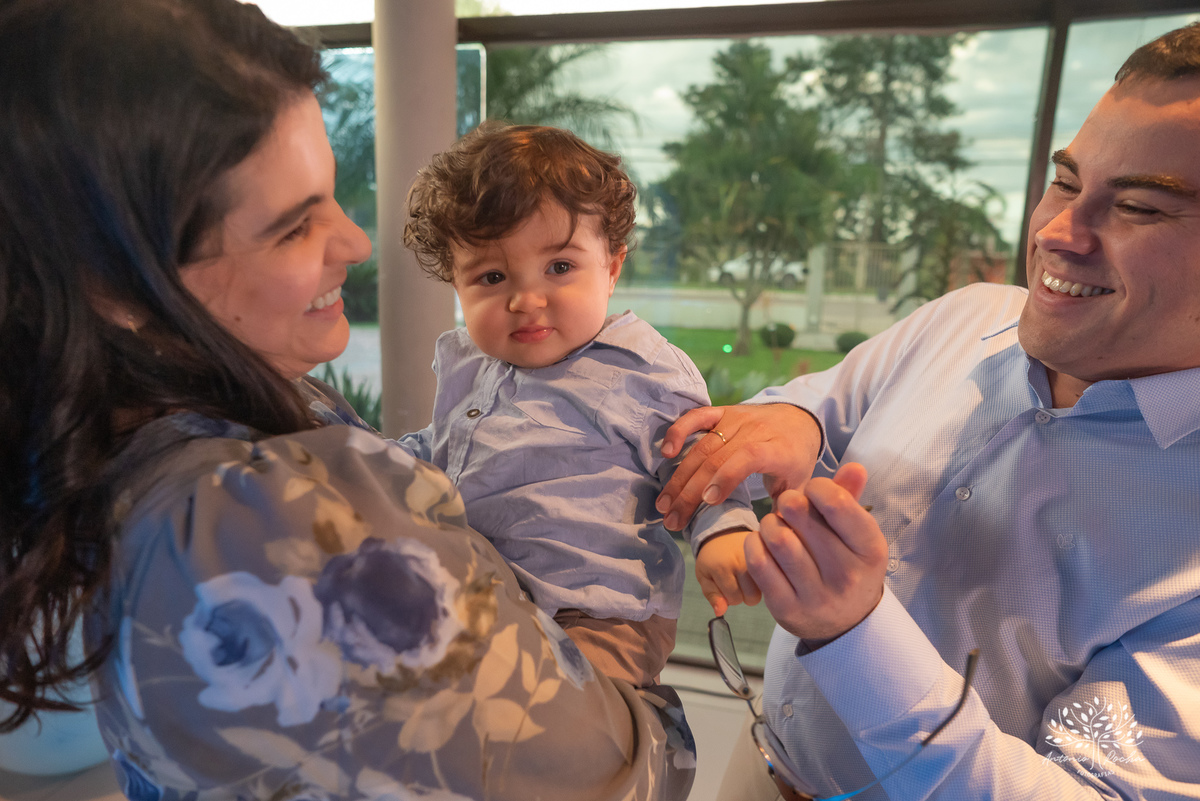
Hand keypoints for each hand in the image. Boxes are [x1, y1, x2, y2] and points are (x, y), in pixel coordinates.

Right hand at [656, 404, 822, 530]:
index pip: (749, 458)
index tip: (709, 502)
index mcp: (779, 450)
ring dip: (678, 477)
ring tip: (664, 504)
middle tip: (672, 520)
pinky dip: (678, 432)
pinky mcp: (722, 412)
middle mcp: (755, 430)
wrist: (799, 418)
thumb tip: (771, 542)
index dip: (727, 477)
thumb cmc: (796, 459)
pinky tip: (665, 453)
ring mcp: (736, 419)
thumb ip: (787, 512)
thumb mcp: (799, 487)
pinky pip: (696, 417)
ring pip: (701, 446)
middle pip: (716, 458)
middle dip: (690, 491)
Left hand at [695, 529, 761, 615]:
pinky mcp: (768, 552)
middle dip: (744, 594)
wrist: (723, 532)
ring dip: (755, 588)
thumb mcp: (704, 576)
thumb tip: (720, 612)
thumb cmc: (712, 558)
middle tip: (737, 581)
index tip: (726, 584)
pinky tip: (758, 571)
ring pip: (764, 590)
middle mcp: (742, 562)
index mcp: (722, 568)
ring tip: (746, 576)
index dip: (729, 596)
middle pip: (752, 598)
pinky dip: (766, 578)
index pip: (734, 600)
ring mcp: (758, 557)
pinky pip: (773, 577)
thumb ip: (712, 595)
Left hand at [744, 463, 886, 641]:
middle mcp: (847, 575)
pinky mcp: (787, 609)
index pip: (837, 503)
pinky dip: (754, 543)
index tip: (813, 491)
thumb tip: (854, 466)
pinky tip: (762, 542)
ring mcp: (816, 596)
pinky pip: (758, 562)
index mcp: (870, 550)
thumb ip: (850, 498)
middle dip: (788, 502)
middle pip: (799, 514)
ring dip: (769, 522)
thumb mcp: (858, 534)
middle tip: (788, 507)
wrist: (846, 624)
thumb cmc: (848, 565)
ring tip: (775, 524)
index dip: (816, 487)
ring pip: (776, 537)